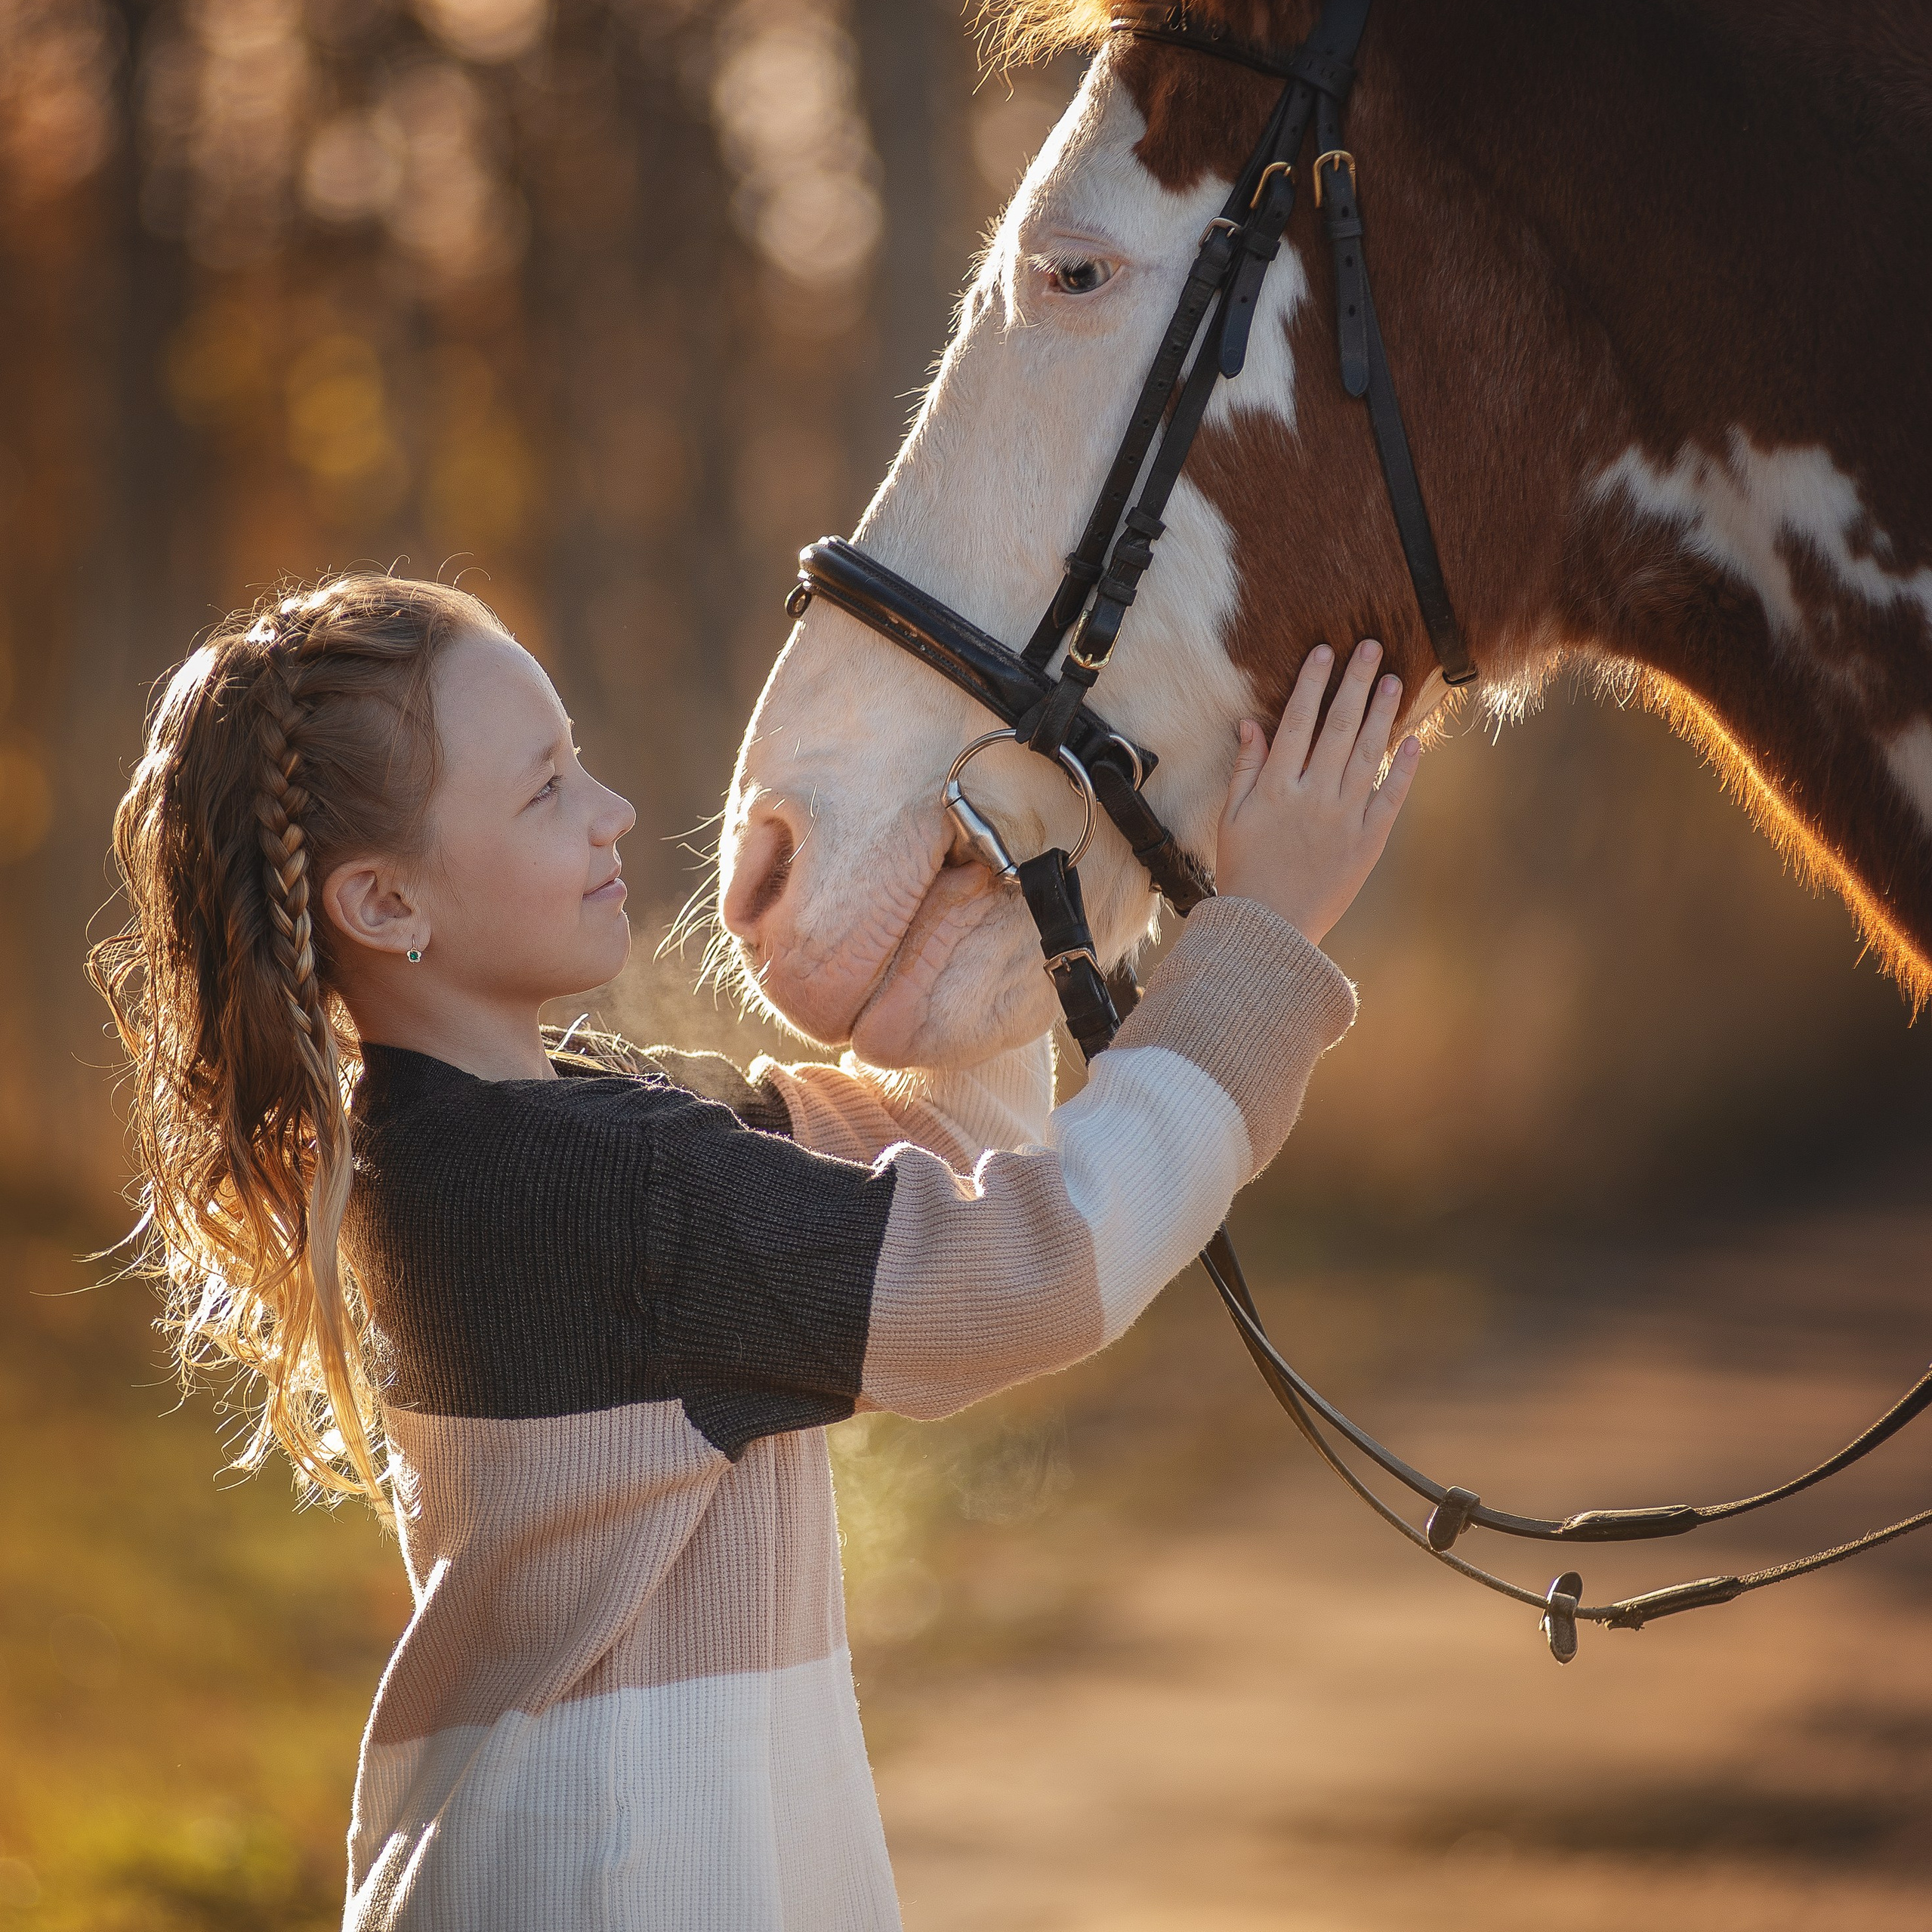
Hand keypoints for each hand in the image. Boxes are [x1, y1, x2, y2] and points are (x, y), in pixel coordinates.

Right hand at [1215, 639, 1420, 945]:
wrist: (1269, 928)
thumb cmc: (1244, 872)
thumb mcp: (1232, 818)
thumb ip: (1245, 769)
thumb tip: (1252, 724)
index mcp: (1276, 788)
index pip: (1297, 723)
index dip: (1311, 684)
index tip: (1324, 651)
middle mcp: (1313, 797)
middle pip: (1338, 728)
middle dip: (1354, 684)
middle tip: (1370, 646)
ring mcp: (1343, 819)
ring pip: (1368, 755)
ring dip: (1381, 714)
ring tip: (1393, 679)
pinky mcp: (1367, 843)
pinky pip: (1390, 799)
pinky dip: (1405, 770)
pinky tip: (1415, 741)